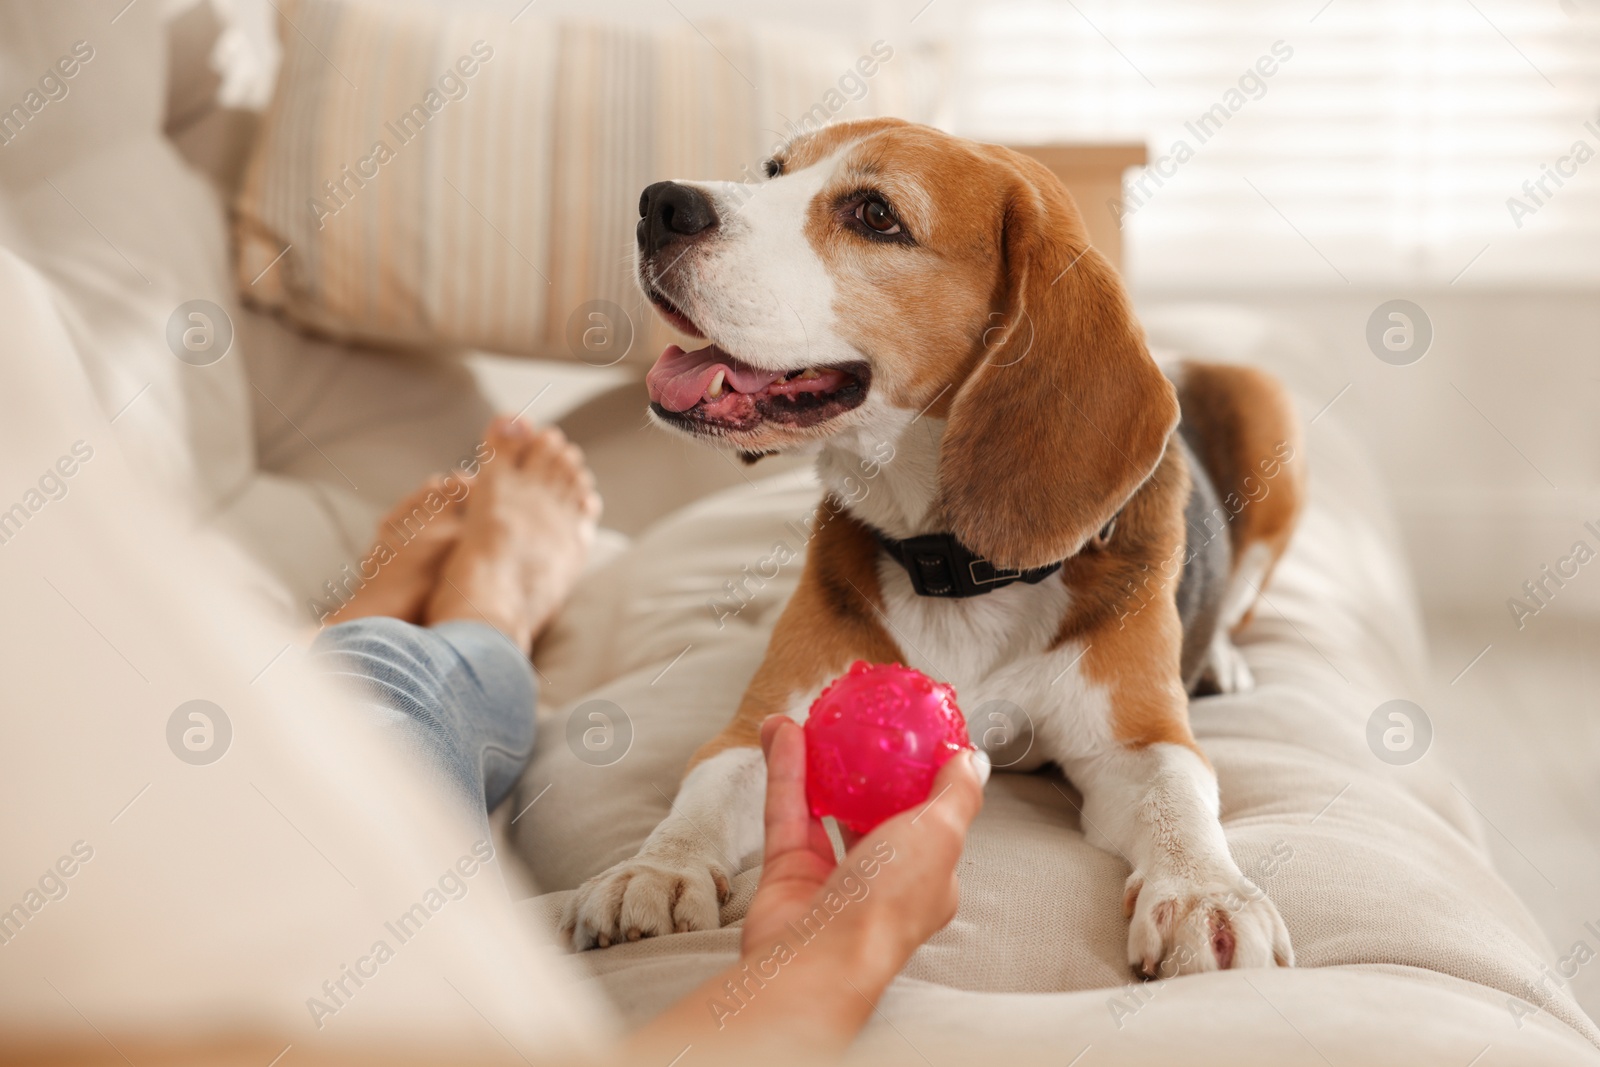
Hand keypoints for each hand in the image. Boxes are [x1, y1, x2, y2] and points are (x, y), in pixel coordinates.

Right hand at [740, 715, 987, 987]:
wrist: (815, 957)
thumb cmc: (887, 903)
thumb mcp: (941, 835)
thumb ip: (958, 794)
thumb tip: (972, 759)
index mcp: (928, 877)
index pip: (933, 822)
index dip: (925, 778)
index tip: (912, 735)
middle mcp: (881, 878)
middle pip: (875, 811)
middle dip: (868, 768)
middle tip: (859, 724)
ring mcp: (832, 876)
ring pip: (825, 803)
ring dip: (818, 758)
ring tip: (813, 716)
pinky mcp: (787, 871)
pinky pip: (788, 809)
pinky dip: (786, 769)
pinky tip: (784, 731)